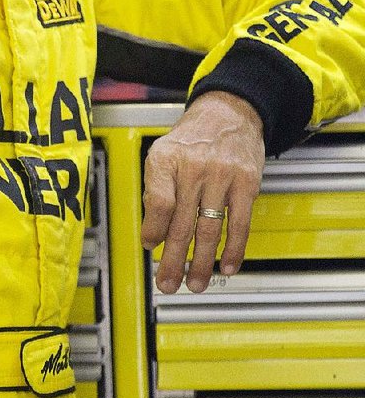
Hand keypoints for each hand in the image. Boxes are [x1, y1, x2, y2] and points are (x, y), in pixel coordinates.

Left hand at [140, 92, 264, 293]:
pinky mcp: (247, 183)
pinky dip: (234, 250)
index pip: (157, 203)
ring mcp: (222, 175)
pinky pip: (240, 223)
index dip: (153, 230)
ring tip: (195, 284)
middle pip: (181, 223)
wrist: (228, 114)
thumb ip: (155, 191)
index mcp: (166, 160)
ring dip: (202, 262)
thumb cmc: (192, 140)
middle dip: (173, 260)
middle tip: (168, 283)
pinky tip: (227, 267)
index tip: (150, 248)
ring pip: (210, 229)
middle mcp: (193, 167)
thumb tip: (152, 235)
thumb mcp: (162, 154)